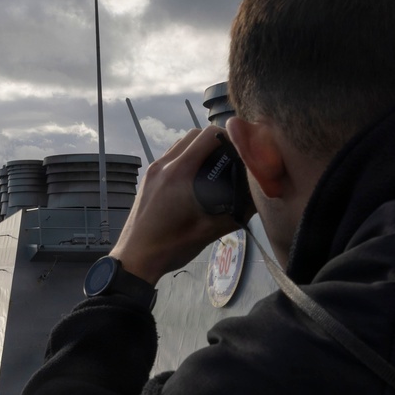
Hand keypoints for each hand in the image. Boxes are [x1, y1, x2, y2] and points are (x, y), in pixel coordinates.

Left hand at [109, 127, 241, 285]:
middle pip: (194, 134)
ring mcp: (153, 170)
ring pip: (180, 143)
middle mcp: (163, 166)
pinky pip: (170, 156)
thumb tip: (259, 200)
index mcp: (179, 174)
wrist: (135, 259)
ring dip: (199, 147)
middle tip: (232, 156)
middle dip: (216, 140)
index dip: (230, 136)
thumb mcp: (209, 231)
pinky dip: (186, 157)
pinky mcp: (148, 178)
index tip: (242, 148)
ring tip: (215, 164)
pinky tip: (196, 176)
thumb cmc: (170, 247)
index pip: (208, 136)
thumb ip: (237, 214)